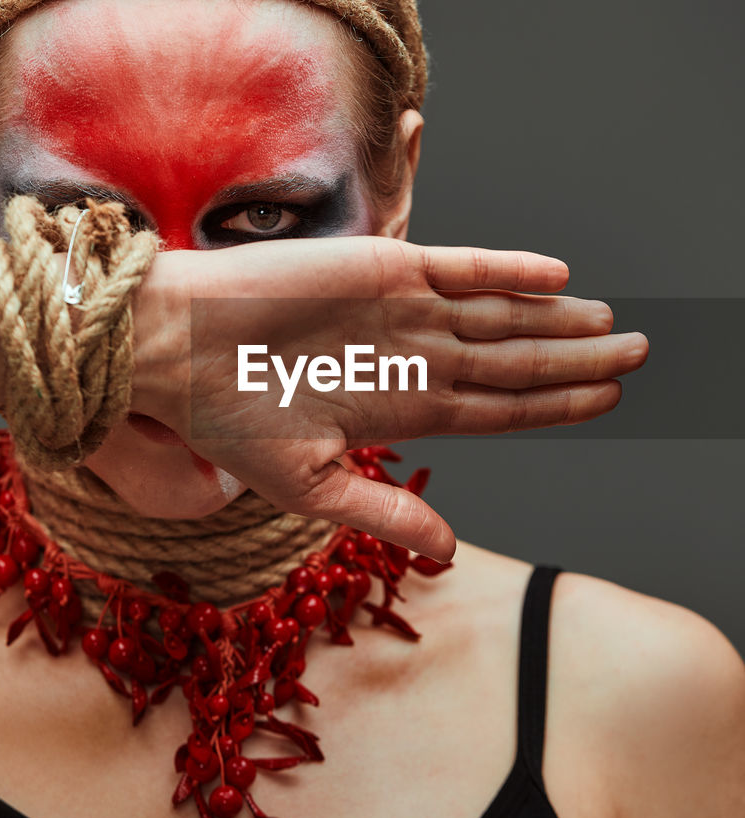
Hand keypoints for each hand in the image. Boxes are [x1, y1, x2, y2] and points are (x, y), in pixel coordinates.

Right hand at [132, 236, 647, 559]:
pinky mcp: (386, 266)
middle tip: (639, 354)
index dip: (555, 407)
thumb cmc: (230, 420)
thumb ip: (383, 510)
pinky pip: (462, 266)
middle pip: (515, 362)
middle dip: (578, 361)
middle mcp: (415, 358)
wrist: (179, 348)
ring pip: (502, 315)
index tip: (607, 400)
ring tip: (610, 320)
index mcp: (402, 409)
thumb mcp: (310, 486)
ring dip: (557, 317)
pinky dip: (509, 270)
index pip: (499, 410)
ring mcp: (405, 310)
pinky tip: (556, 274)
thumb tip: (447, 551)